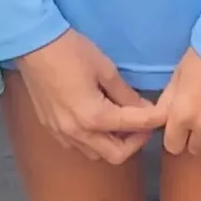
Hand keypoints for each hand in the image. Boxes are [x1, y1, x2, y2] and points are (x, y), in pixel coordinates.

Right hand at [16, 30, 165, 163]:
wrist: (34, 46)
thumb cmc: (71, 52)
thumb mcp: (105, 69)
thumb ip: (126, 94)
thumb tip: (144, 108)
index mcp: (94, 117)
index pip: (134, 126)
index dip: (154, 121)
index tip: (166, 116)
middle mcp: (78, 133)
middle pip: (117, 155)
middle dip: (136, 141)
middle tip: (144, 123)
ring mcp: (62, 134)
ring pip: (97, 154)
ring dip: (114, 143)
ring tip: (122, 122)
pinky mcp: (52, 129)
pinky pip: (79, 146)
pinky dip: (94, 141)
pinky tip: (98, 122)